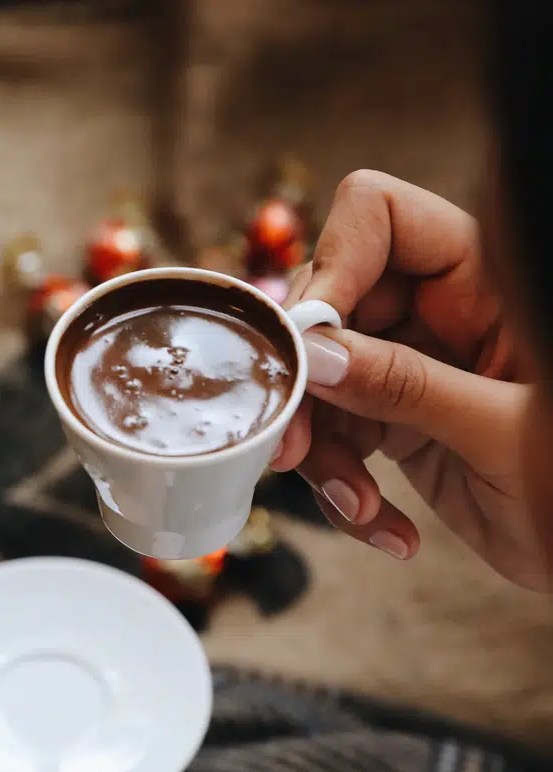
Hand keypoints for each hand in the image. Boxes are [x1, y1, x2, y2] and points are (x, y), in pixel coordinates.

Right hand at [273, 170, 541, 586]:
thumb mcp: (504, 433)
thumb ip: (410, 386)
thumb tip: (317, 355)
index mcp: (484, 281)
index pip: (380, 217)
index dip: (333, 264)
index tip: (307, 342)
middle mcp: (440, 312)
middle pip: (330, 305)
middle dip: (309, 382)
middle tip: (294, 446)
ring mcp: (414, 368)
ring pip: (320, 381)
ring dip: (324, 453)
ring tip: (358, 506)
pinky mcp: (397, 424)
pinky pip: (337, 439)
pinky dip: (344, 489)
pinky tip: (385, 527)